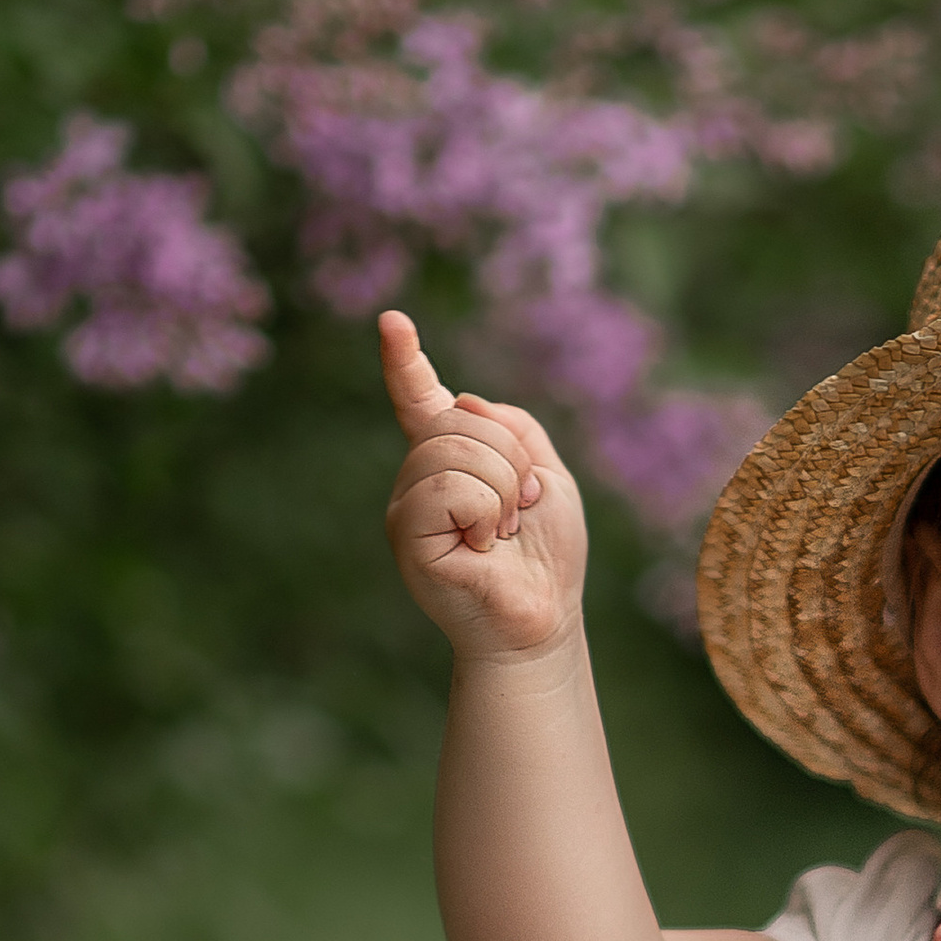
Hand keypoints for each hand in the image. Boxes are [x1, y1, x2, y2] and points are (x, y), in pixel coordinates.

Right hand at [380, 309, 586, 661]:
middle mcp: (420, 479)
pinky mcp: (408, 536)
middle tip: (519, 511)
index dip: (406, 362)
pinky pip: (448, 488)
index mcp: (450, 460)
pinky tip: (485, 545)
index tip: (393, 322)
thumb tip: (463, 401)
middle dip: (509, 459)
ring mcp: (409, 507)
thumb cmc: (546, 553)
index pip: (421, 400)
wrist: (543, 617)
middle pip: (457, 419)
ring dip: (502, 488)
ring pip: (453, 450)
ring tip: (502, 532)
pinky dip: (485, 510)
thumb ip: (514, 427)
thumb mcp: (548, 473)